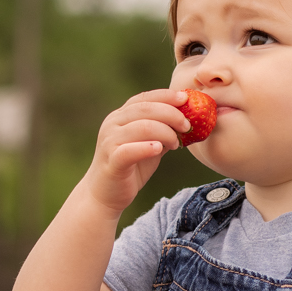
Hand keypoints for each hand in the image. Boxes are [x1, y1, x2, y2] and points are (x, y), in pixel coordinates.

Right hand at [83, 90, 191, 214]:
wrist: (104, 194)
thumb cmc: (130, 168)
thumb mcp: (148, 145)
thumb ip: (161, 132)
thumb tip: (186, 121)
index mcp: (120, 116)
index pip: (144, 98)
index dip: (166, 96)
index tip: (185, 98)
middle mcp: (113, 124)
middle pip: (146, 109)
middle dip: (171, 114)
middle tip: (187, 125)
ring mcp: (110, 141)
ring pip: (143, 127)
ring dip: (165, 133)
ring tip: (176, 144)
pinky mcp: (111, 160)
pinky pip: (130, 150)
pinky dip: (147, 147)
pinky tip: (159, 149)